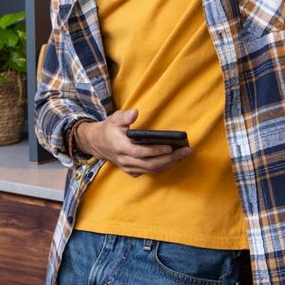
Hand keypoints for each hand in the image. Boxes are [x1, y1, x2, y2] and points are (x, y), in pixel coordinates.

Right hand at [76, 108, 192, 177]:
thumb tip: (135, 112)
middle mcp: (124, 160)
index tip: (169, 146)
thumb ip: (125, 116)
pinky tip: (175, 160)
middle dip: (170, 159)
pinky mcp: (132, 171)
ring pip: (152, 170)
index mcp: (120, 147)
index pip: (139, 152)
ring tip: (184, 155)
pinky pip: (150, 172)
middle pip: (150, 164)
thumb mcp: (114, 118)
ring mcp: (129, 167)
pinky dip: (163, 167)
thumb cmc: (110, 129)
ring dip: (170, 164)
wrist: (98, 143)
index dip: (154, 151)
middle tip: (185, 151)